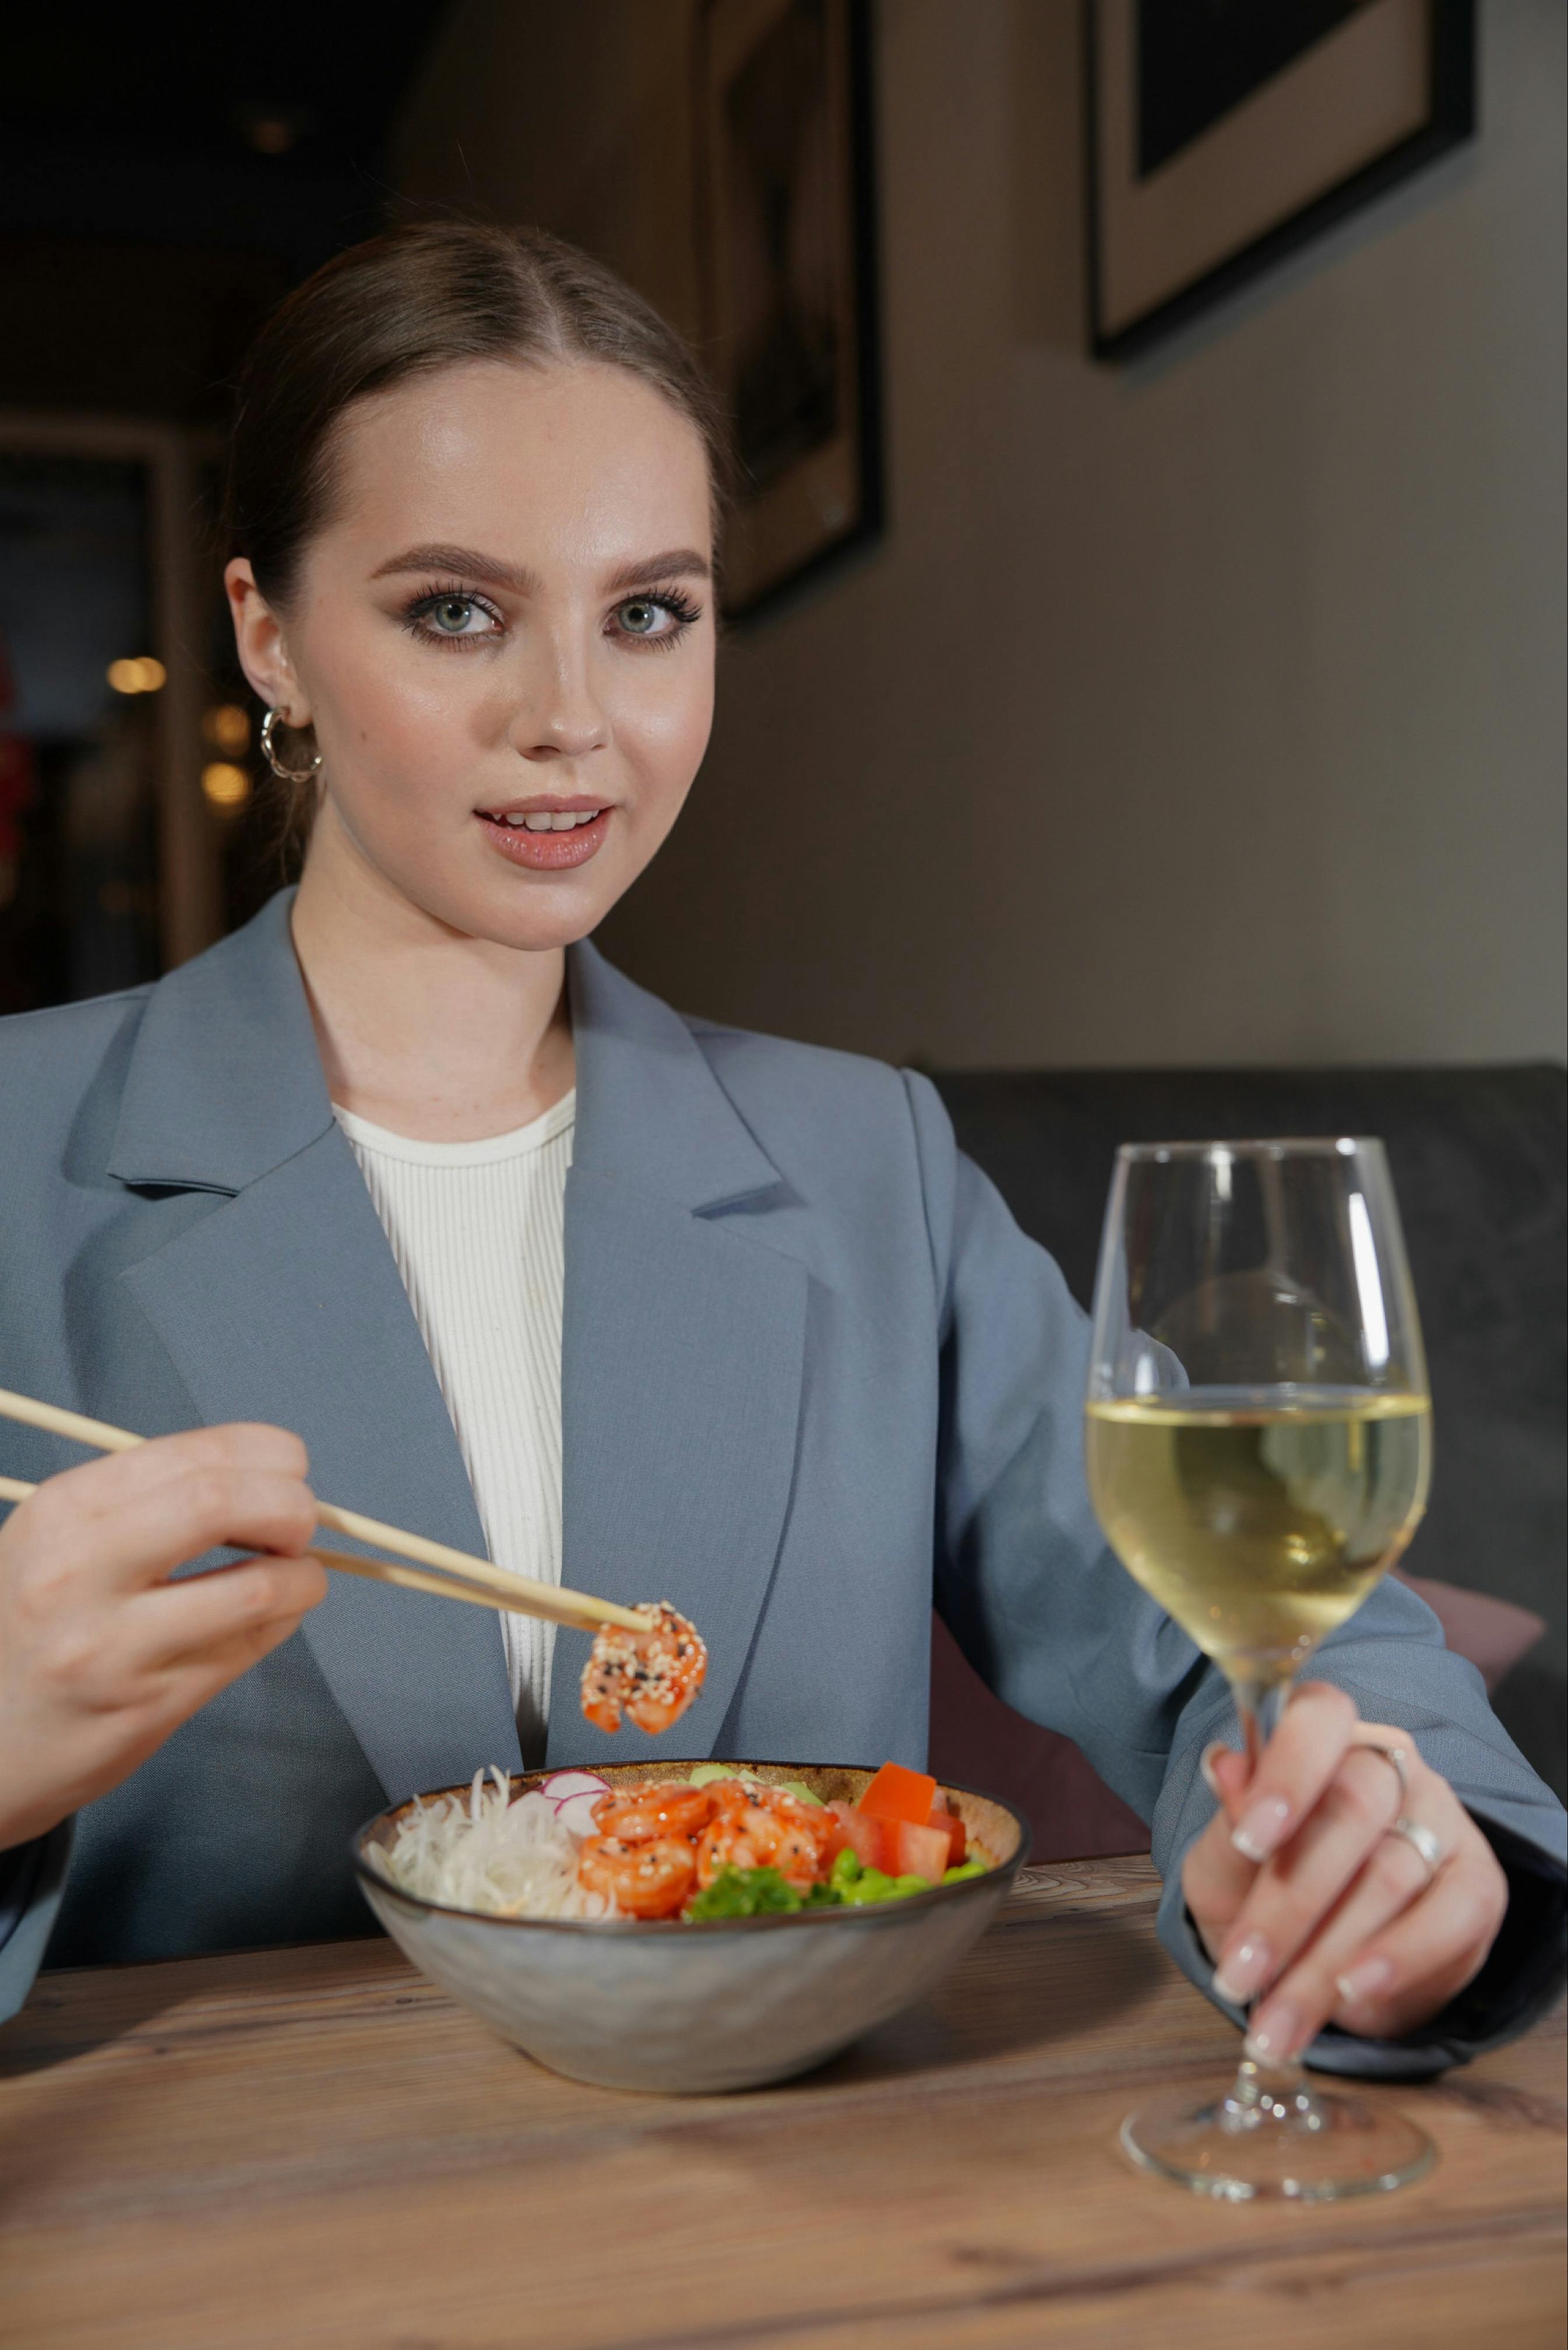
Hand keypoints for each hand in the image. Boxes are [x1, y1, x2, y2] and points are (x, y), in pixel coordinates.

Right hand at [0, 1426, 326, 1848]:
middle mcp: (80, 1573)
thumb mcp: (61, 1539)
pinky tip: (272, 1614)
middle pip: (221, 1504)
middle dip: (291, 1505)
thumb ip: (151, 1500)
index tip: (290, 1466)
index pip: (195, 1458)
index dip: (267, 1454)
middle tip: (301, 1521)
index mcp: (63, 1513)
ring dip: (302, 1576)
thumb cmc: (35, 1624)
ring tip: (297, 1575)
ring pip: (255, 1588)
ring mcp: (114, 1647)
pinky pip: (246, 1649)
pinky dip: (282, 1621)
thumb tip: (265, 1474)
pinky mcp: (147, 1706)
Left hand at [1183, 1680, 1507, 2060]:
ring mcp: (1441, 1820)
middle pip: (1353, 1809)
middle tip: (1240, 1974)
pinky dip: (1398, 1958)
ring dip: (1324, 1960)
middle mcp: (1390, 1766)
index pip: (1319, 1717)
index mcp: (1323, 1739)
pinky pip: (1450, 1917)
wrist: (1316, 1958)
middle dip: (1289, 1903)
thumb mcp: (1224, 1866)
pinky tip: (1354, 1992)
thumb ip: (1226, 1824)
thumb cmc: (1261, 1891)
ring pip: (1390, 1875)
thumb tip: (1224, 1765)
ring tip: (1275, 2019)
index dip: (1288, 1772)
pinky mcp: (1477, 1884)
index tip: (1250, 1839)